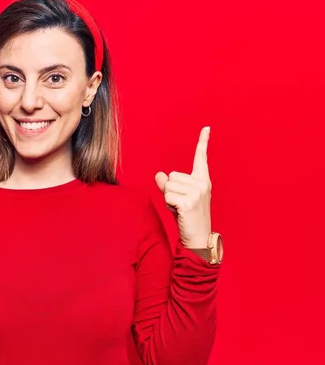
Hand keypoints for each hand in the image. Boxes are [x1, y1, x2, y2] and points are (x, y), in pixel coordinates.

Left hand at [155, 126, 211, 248]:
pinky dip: (168, 204)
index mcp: (202, 180)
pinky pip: (167, 195)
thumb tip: (159, 174)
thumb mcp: (177, 197)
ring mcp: (197, 192)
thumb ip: (168, 185)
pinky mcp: (189, 202)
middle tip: (180, 204)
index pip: (201, 158)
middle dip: (170, 190)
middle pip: (172, 176)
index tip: (206, 127)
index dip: (203, 142)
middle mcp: (202, 184)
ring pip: (168, 185)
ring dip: (169, 198)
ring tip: (180, 208)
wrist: (198, 237)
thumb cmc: (187, 217)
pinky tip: (179, 212)